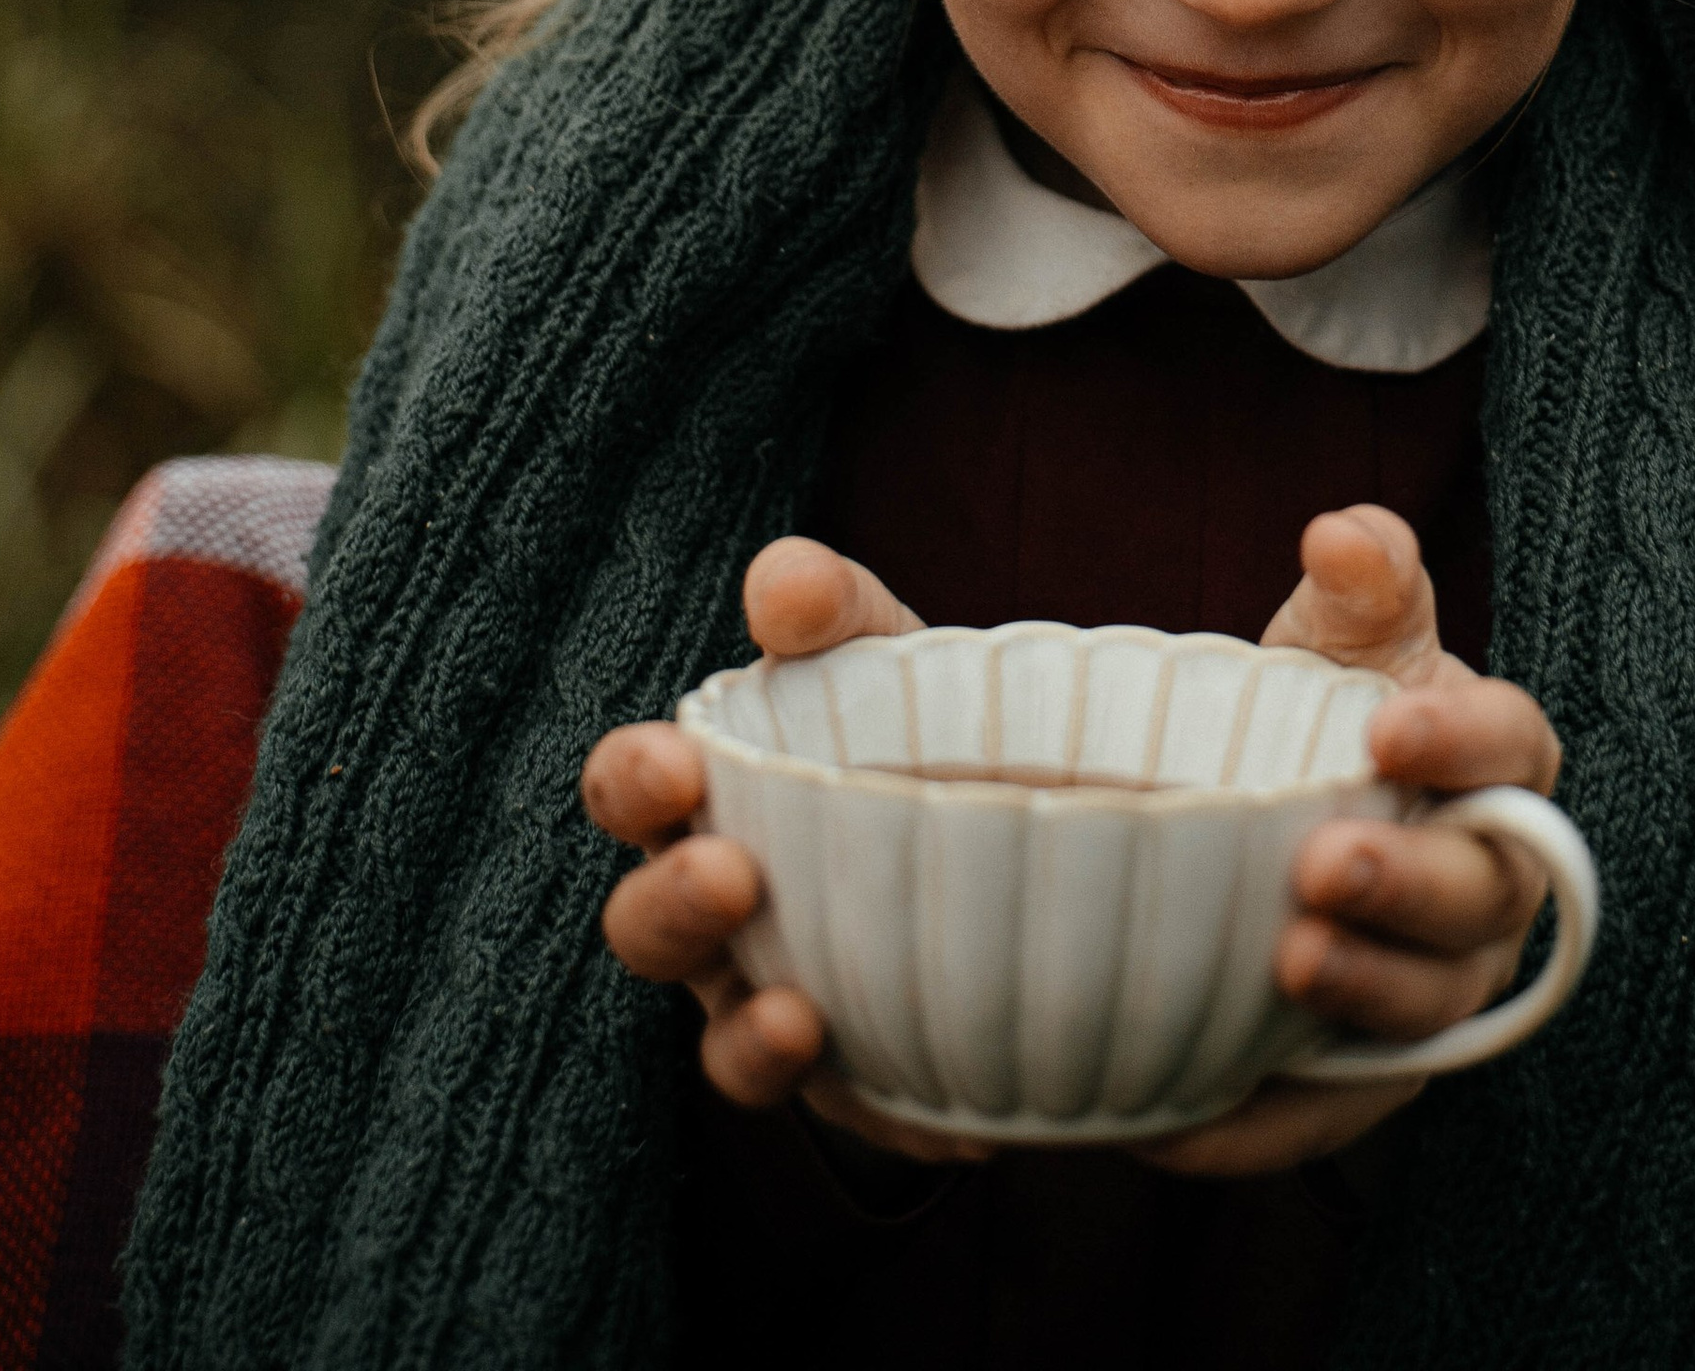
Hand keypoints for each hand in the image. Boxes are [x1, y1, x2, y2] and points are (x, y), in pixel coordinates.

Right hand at [581, 538, 982, 1165]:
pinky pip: (838, 1107)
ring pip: (722, 1034)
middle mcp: (721, 906)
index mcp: (711, 794)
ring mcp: (777, 995)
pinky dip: (863, 1101)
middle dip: (671, 905)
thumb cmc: (925, 723)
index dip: (632, 782)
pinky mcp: (858, 1073)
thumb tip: (780, 587)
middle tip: (730, 877)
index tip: (674, 764)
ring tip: (795, 1016)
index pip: (632, 790)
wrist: (1062, 829)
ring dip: (745, 1033)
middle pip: (648, 925)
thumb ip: (835, 607)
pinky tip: (914, 1090)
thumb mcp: (890, 648)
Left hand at [1143, 503, 1561, 1180]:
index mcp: (1500, 765)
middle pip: (1480, 896)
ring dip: (1364, 992)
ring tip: (1285, 961)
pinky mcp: (1368, 1068)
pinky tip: (1183, 1115)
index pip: (1513, 747)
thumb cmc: (1324, 708)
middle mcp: (1489, 886)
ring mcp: (1436, 985)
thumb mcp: (1345, 626)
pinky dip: (1268, 1120)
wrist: (1273, 809)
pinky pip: (1335, 1111)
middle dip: (1408, 885)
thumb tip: (1340, 535)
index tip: (1386, 727)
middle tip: (1321, 862)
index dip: (1462, 741)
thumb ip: (1364, 572)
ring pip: (1427, 1008)